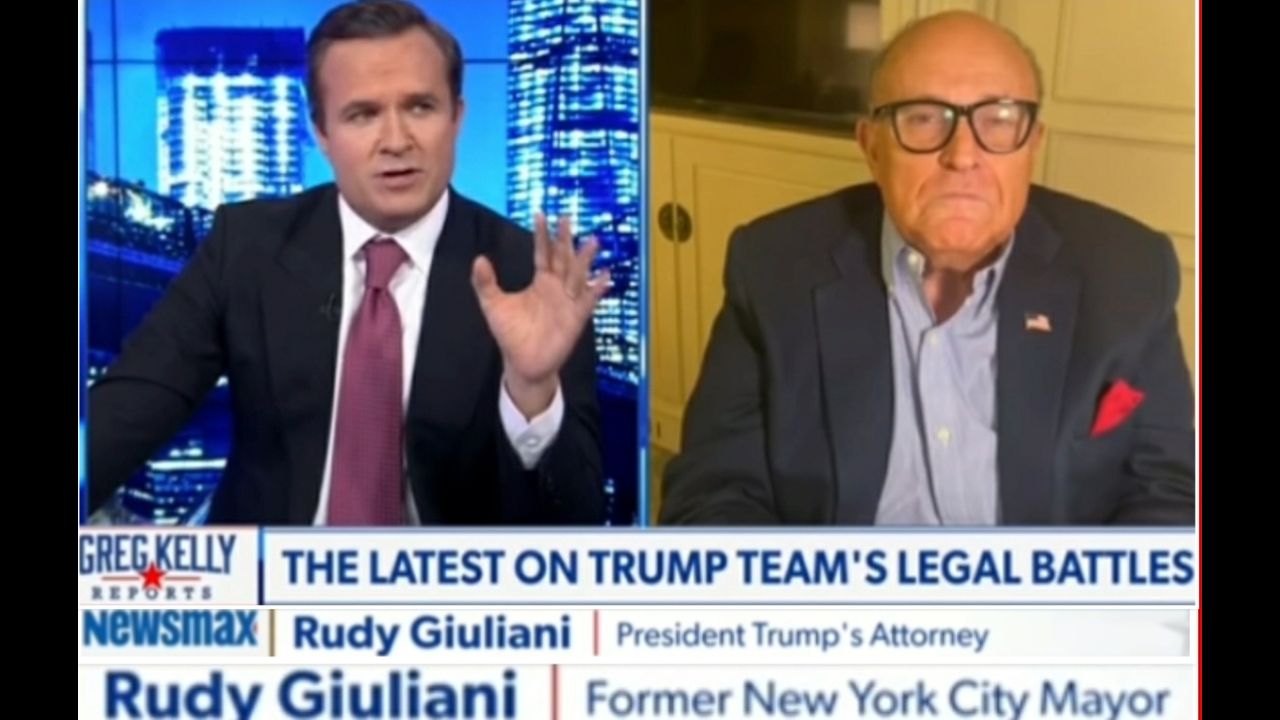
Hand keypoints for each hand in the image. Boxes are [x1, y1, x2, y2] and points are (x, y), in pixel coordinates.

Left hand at [472, 214, 610, 416]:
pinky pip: (589, 300)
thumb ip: (486, 283)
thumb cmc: (510, 333)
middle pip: (563, 257)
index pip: (542, 253)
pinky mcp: (576, 318)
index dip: (542, 235)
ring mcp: (568, 301)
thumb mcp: (494, 305)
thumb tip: (479, 259)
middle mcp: (557, 287)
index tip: (540, 214)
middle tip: (566, 217)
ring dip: (585, 259)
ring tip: (592, 241)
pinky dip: (597, 289)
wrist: (523, 363)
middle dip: (565, 239)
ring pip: (578, 274)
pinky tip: (605, 276)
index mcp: (540, 281)